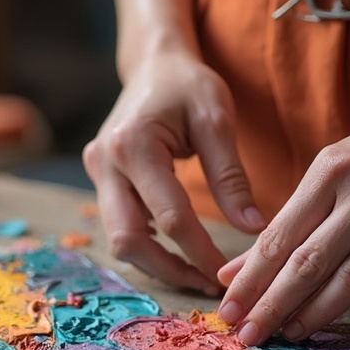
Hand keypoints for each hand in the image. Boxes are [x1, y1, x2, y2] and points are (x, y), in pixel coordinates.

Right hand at [83, 51, 264, 294]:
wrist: (153, 64)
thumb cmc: (188, 84)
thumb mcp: (216, 121)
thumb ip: (231, 177)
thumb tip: (254, 229)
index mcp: (132, 146)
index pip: (169, 217)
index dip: (201, 251)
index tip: (230, 273)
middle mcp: (103, 164)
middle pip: (128, 240)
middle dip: (170, 269)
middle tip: (209, 285)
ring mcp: (95, 173)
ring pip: (119, 239)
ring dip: (157, 263)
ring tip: (198, 274)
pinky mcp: (100, 181)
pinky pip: (121, 225)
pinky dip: (148, 245)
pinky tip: (179, 252)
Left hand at [217, 89, 349, 349]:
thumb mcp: (331, 173)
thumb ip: (286, 224)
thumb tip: (230, 271)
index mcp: (330, 173)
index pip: (280, 236)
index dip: (250, 278)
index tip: (227, 310)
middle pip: (310, 260)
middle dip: (274, 302)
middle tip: (247, 336)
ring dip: (321, 312)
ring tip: (292, 336)